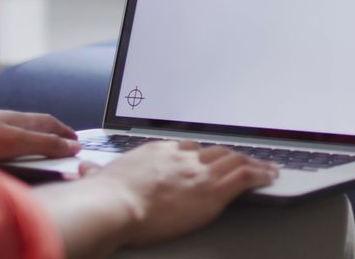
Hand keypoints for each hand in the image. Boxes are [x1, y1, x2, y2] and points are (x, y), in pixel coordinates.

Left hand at [0, 109, 79, 161]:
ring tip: (39, 154)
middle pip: (33, 127)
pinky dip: (12, 150)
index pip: (48, 123)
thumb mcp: (17, 140)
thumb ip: (44, 143)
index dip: (64, 132)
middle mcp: (5, 124)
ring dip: (31, 142)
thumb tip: (74, 146)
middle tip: (63, 147)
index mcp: (18, 120)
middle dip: (50, 135)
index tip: (77, 142)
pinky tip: (7, 159)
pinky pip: (0, 146)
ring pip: (16, 135)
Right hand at [85, 141, 277, 246]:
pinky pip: (245, 176)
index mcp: (158, 151)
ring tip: (266, 167)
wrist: (114, 206)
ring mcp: (199, 171)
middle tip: (242, 159)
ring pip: (236, 160)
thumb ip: (95, 172)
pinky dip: (261, 174)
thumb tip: (84, 170)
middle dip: (230, 155)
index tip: (206, 156)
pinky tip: (270, 176)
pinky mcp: (212, 190)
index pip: (187, 147)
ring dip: (254, 163)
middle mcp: (182, 157)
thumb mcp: (98, 177)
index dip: (201, 153)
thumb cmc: (103, 197)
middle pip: (215, 151)